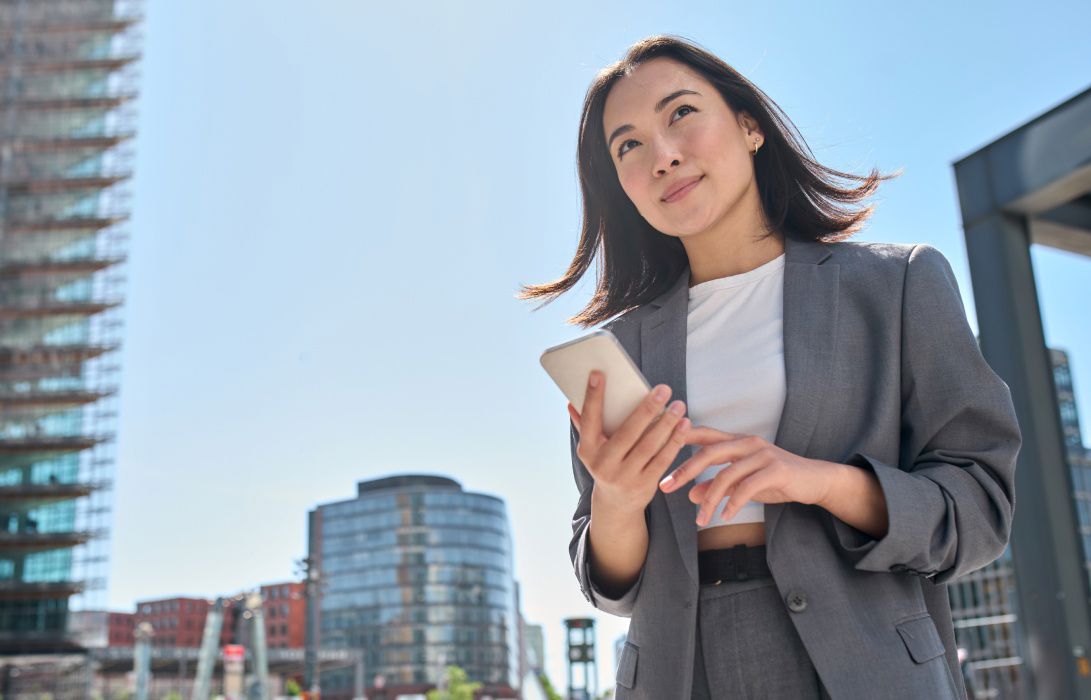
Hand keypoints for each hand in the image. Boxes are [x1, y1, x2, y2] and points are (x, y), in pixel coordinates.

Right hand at [569, 370, 690, 513]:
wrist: (616, 504)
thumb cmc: (605, 463)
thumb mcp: (591, 449)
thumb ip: (584, 425)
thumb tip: (570, 403)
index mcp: (588, 450)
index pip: (589, 419)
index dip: (593, 397)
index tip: (599, 374)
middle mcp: (604, 464)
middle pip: (628, 433)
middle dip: (647, 409)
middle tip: (663, 389)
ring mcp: (624, 477)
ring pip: (649, 446)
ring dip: (666, 424)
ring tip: (678, 405)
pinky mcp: (644, 485)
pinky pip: (662, 460)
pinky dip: (675, 442)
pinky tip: (684, 426)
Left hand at [658, 426, 839, 525]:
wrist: (815, 480)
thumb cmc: (776, 480)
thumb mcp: (743, 484)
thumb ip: (718, 486)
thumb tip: (692, 495)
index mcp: (737, 441)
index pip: (704, 435)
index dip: (680, 438)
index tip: (657, 448)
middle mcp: (748, 443)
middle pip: (709, 452)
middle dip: (685, 470)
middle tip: (666, 487)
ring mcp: (763, 454)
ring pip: (726, 475)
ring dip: (710, 499)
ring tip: (701, 519)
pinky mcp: (776, 469)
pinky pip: (747, 487)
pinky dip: (733, 503)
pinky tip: (724, 517)